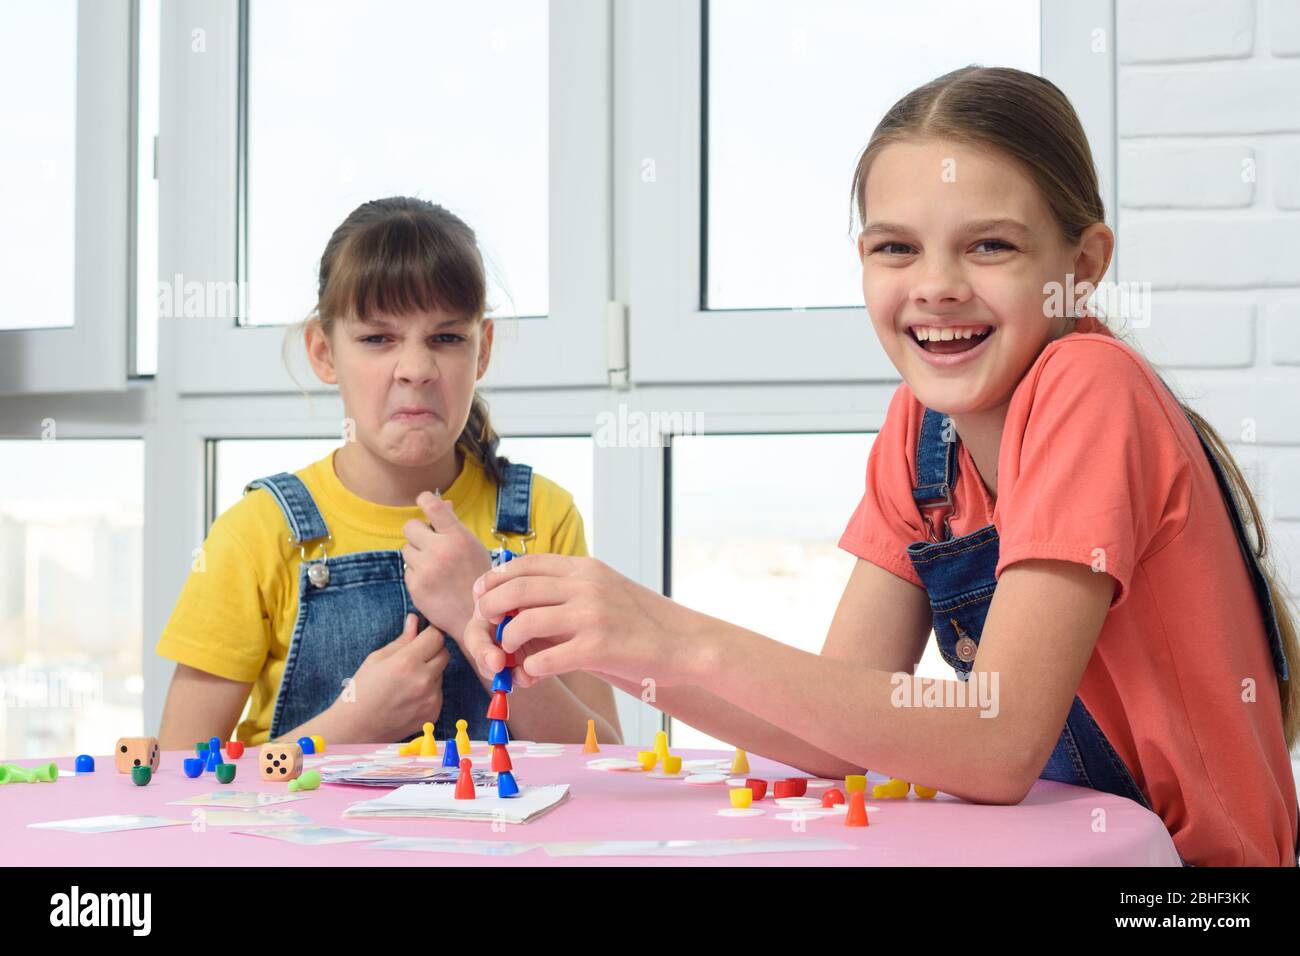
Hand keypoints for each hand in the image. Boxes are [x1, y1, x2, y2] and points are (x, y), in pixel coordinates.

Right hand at [335, 613, 448, 741]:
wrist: (356, 728)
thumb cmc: (362, 690)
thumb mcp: (377, 659)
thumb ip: (402, 639)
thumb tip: (415, 620)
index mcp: (407, 662)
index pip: (436, 637)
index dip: (429, 634)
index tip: (423, 636)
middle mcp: (423, 680)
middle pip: (444, 653)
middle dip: (432, 651)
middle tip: (413, 658)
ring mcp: (430, 699)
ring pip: (441, 673)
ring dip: (430, 672)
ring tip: (406, 681)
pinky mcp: (433, 713)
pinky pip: (438, 693)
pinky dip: (428, 691)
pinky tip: (408, 697)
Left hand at [402, 492, 492, 642]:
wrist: (477, 618)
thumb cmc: (479, 579)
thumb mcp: (474, 548)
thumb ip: (455, 526)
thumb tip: (442, 503)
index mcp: (458, 538)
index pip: (432, 506)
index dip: (424, 499)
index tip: (424, 501)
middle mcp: (440, 551)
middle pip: (410, 526)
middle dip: (417, 533)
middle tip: (428, 542)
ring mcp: (426, 570)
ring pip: (407, 550)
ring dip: (417, 555)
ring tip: (435, 568)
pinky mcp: (415, 587)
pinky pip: (407, 571)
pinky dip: (417, 575)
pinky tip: (433, 584)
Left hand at [468, 555, 706, 687]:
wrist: (684, 642)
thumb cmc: (642, 621)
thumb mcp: (605, 589)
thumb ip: (570, 589)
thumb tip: (524, 600)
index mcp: (586, 568)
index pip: (526, 563)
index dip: (496, 577)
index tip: (482, 594)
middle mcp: (586, 585)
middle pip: (517, 588)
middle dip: (491, 607)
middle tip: (485, 624)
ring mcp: (591, 615)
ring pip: (524, 623)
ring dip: (508, 642)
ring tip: (509, 655)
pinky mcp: (597, 647)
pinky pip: (546, 659)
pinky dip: (531, 669)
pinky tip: (533, 674)